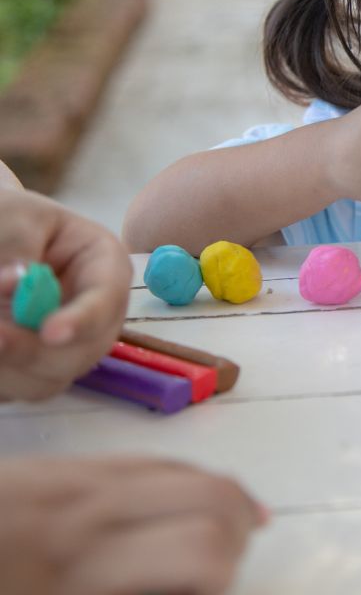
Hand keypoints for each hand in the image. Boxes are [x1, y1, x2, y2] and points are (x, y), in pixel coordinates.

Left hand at [0, 189, 132, 400]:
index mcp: (105, 267)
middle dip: (34, 350)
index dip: (82, 319)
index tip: (49, 332)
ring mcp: (70, 346)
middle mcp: (97, 314)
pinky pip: (22, 387)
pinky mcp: (39, 367)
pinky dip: (1, 374)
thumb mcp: (16, 216)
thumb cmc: (12, 218)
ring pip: (50, 379)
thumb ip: (16, 246)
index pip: (107, 299)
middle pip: (84, 351)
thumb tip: (18, 282)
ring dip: (10, 365)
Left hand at [0, 456, 265, 594]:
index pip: (199, 551)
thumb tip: (183, 583)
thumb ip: (124, 594)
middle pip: (208, 496)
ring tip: (237, 527)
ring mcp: (69, 480)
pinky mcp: (56, 466)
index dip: (225, 578)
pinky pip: (141, 461)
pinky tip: (186, 502)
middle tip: (235, 563)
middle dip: (241, 529)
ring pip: (181, 469)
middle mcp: (84, 514)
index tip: (211, 594)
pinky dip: (179, 481)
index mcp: (76, 570)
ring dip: (220, 498)